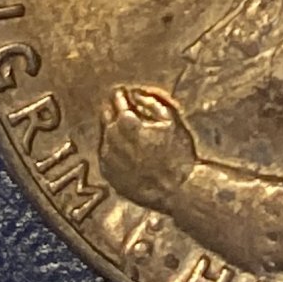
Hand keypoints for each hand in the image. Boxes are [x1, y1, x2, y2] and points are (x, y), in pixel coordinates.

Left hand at [98, 86, 197, 204]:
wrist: (174, 189)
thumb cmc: (177, 154)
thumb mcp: (171, 121)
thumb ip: (151, 102)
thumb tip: (136, 94)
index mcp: (127, 124)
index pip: (117, 100)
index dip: (120, 94)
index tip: (123, 92)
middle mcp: (112, 139)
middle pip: (106, 116)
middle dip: (114, 110)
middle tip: (126, 109)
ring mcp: (108, 158)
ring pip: (106, 135)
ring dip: (114, 129)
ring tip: (132, 133)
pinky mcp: (108, 174)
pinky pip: (107, 154)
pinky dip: (114, 148)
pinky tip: (129, 151)